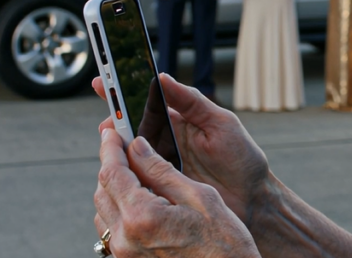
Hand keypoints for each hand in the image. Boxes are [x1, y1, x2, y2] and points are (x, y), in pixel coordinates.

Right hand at [93, 75, 270, 227]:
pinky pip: (135, 180)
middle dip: (113, 123)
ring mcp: (160, 166)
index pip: (145, 103)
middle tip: (106, 123)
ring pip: (128, 155)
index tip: (103, 82)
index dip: (122, 94)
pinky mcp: (159, 189)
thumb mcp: (220, 123)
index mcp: (178, 121)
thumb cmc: (242, 158)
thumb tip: (162, 77)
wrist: (252, 200)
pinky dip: (125, 175)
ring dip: (116, 150)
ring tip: (112, 146)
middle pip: (130, 129)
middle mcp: (165, 142)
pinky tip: (120, 171)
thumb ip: (191, 101)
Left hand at [94, 130, 260, 257]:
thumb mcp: (199, 196)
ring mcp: (124, 254)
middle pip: (102, 190)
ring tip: (136, 173)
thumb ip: (162, 170)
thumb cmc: (223, 242)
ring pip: (103, 210)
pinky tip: (140, 200)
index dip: (110, 148)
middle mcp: (126, 238)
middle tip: (125, 146)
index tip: (112, 131)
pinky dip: (118, 209)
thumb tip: (138, 147)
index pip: (112, 173)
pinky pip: (111, 230)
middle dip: (111, 165)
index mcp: (143, 216)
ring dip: (114, 188)